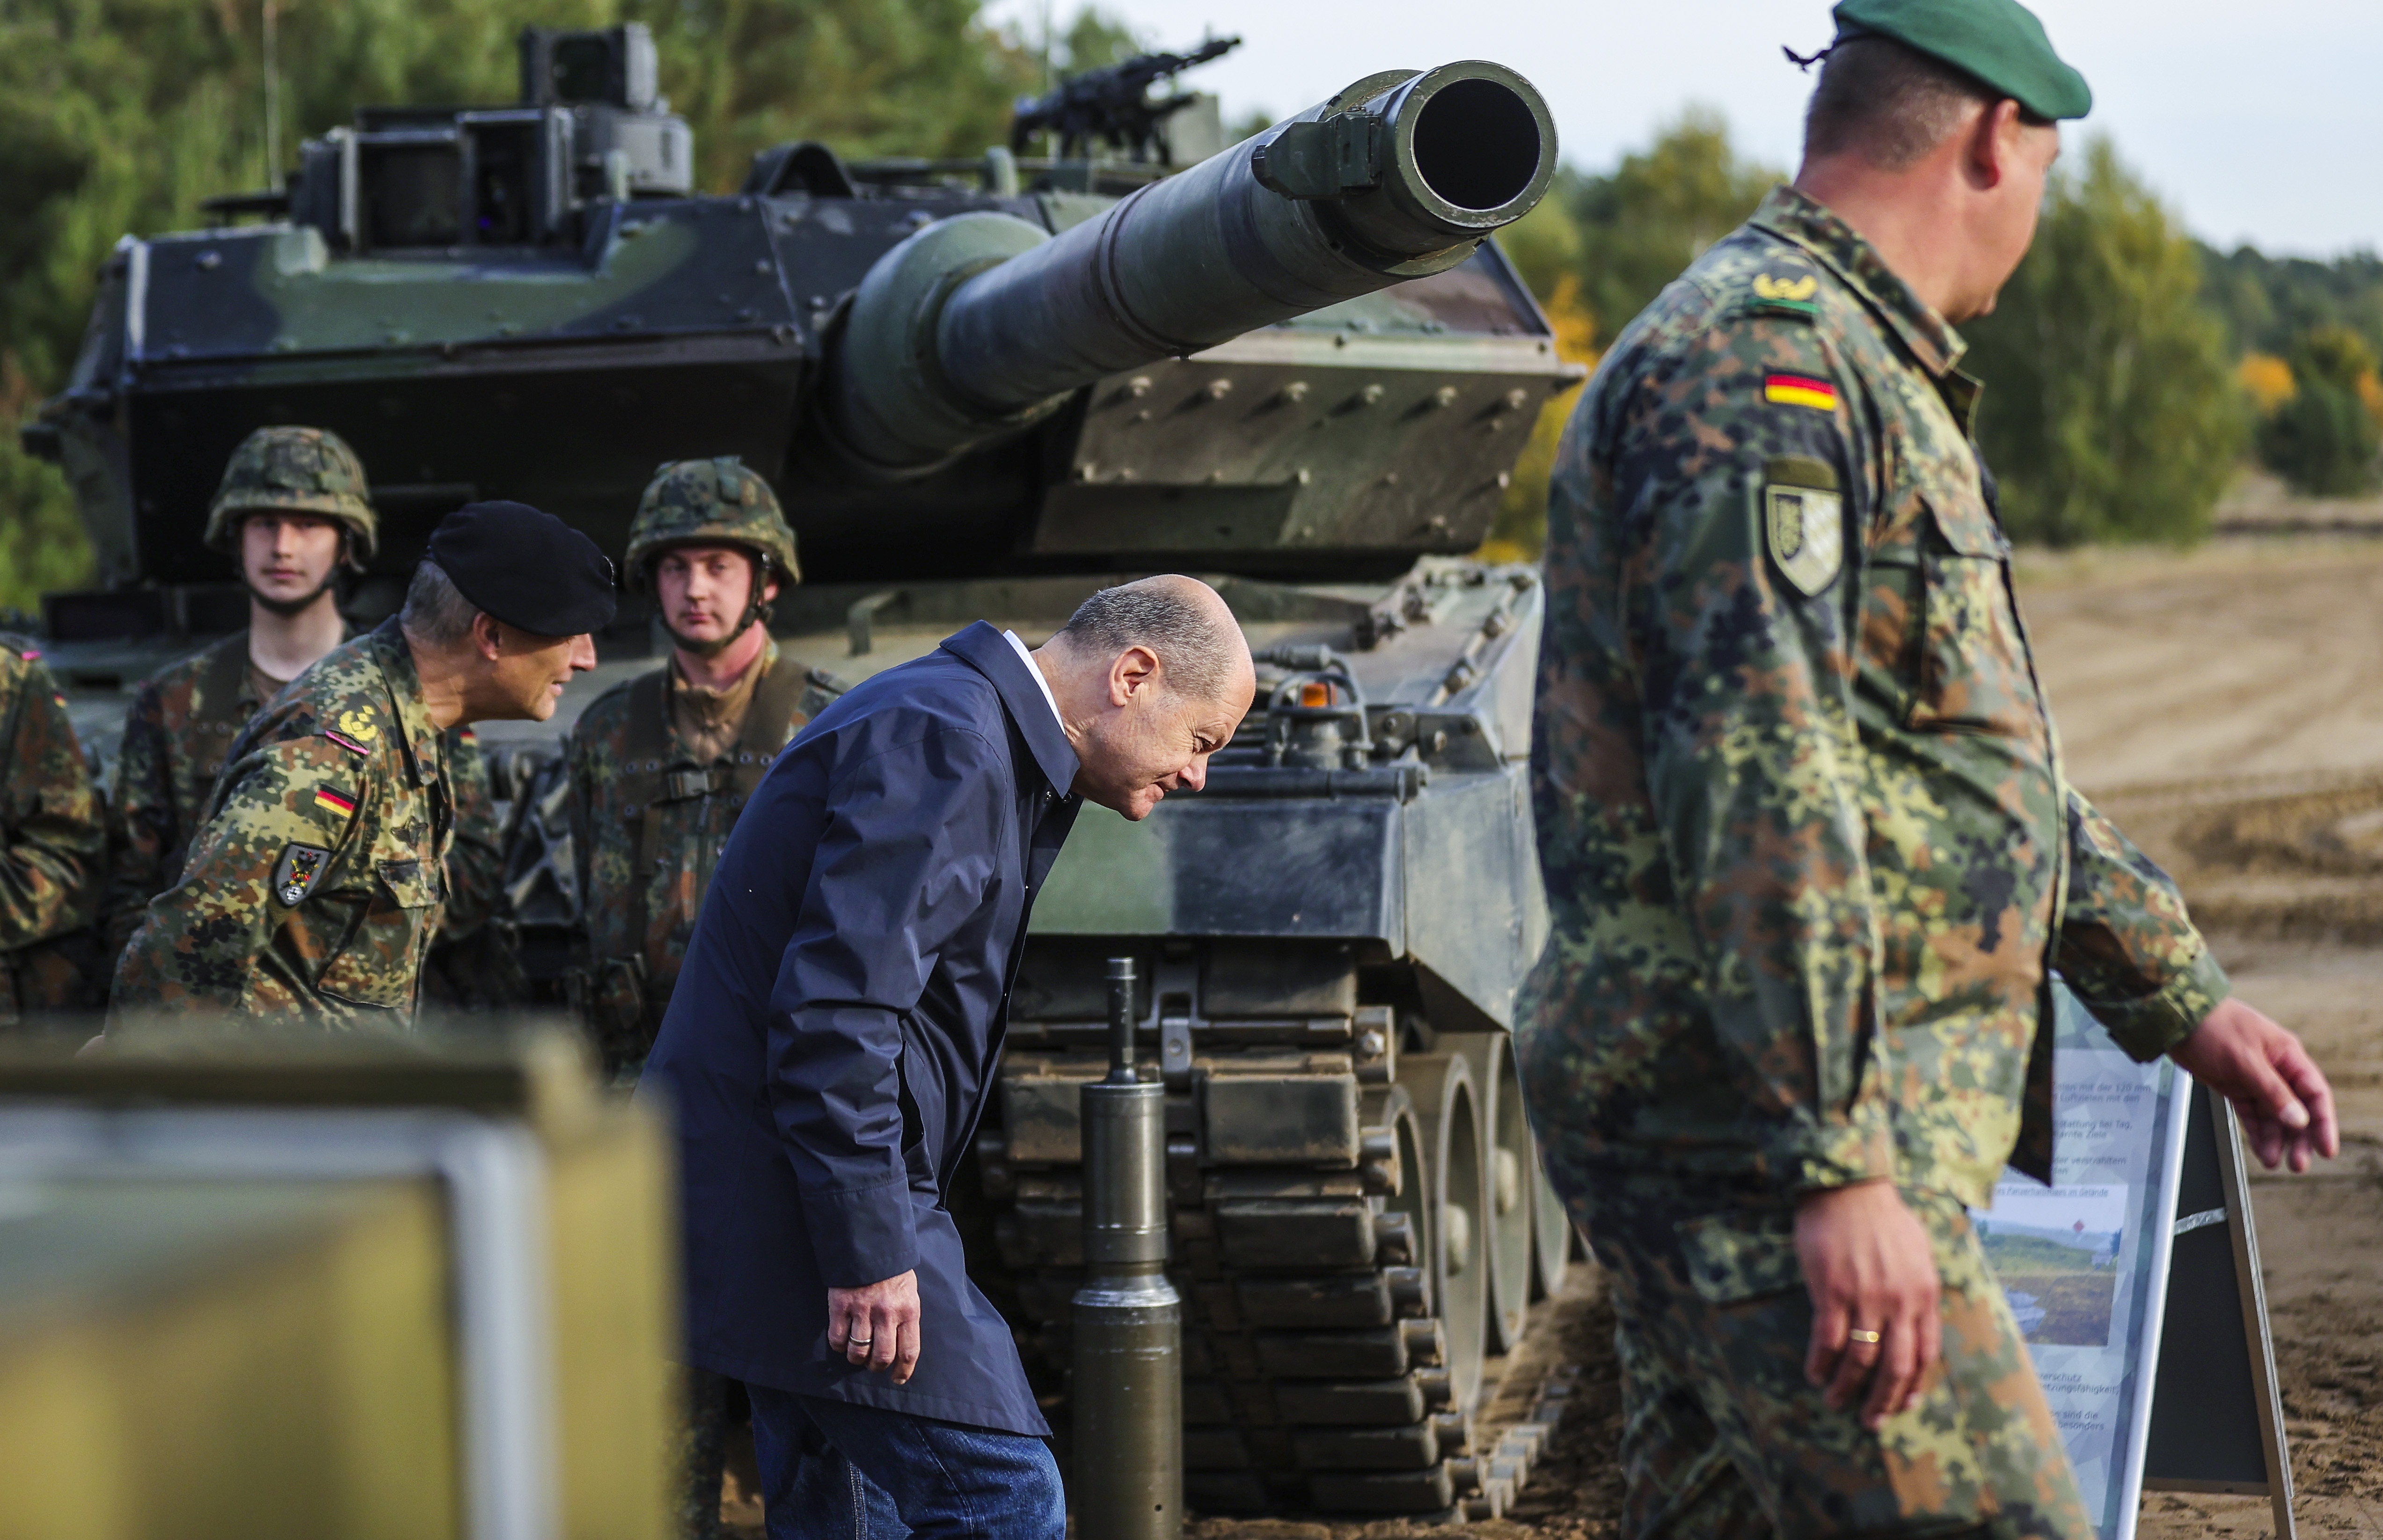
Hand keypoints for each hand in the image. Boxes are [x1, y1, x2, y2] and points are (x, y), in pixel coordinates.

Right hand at [827, 1270, 921, 1383]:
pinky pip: (838, 1339)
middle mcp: (886, 1313)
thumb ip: (906, 1317)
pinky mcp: (840, 1306)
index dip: (903, 1371)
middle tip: (873, 1365)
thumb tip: (902, 1346)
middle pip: (882, 1357)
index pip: (909, 1351)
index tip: (898, 1379)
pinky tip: (843, 1342)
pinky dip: (840, 1346)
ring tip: (858, 1354)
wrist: (869, 1245)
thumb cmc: (892, 1271)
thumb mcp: (909, 1292)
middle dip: (877, 1367)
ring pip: (858, 1352)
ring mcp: (862, 1310)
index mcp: (908, 1310)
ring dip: (857, 1359)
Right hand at [1795, 1180, 1941, 1429]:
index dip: (1914, 1386)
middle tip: (1871, 1420)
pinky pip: (1828, 1339)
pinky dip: (1821, 1362)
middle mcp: (1899, 1301)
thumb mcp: (1918, 1252)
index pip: (1926, 1353)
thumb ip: (1920, 1289)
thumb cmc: (1883, 1216)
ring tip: (1834, 1402)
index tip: (1903, 1405)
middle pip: (1896, 1366)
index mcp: (1924, 1294)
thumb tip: (1918, 1320)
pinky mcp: (1832, 1290)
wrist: (1848, 1187)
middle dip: (1883, 1400)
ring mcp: (1865, 1297)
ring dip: (1847, 1387)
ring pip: (1861, 1359)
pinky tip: (1814, 1373)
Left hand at [2169, 997, 2337, 1172]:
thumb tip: (2298, 1119)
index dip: (2323, 1122)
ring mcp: (2254, 1080)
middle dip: (2299, 1138)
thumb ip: (2272, 1091)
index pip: (2315, 1093)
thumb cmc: (2213, 1027)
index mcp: (2286, 1056)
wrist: (2176, 1018)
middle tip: (2299, 1164)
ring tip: (2275, 1163)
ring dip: (2276, 1140)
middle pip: (2296, 1110)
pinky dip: (2257, 1133)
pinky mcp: (2234, 1087)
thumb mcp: (2245, 1060)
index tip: (2326, 1149)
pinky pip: (2251, 1115)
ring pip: (2273, 1116)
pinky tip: (2262, 1151)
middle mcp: (2275, 1070)